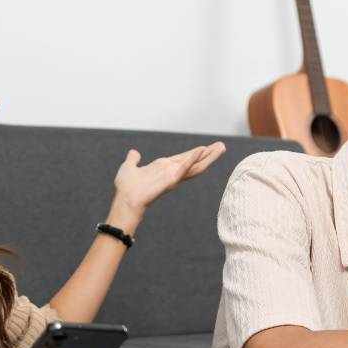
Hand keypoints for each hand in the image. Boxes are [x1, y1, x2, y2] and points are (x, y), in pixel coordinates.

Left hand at [110, 142, 226, 227]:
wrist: (125, 201)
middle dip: (209, 154)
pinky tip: (202, 150)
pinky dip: (192, 158)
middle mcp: (171, 172)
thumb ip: (133, 160)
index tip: (207, 147)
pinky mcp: (171, 180)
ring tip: (221, 147)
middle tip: (222, 146)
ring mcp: (172, 176)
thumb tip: (134, 153)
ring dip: (208, 155)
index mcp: (164, 168)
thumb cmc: (126, 188)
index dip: (195, 153)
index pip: (184, 158)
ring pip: (195, 165)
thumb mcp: (129, 167)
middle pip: (194, 161)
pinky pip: (184, 167)